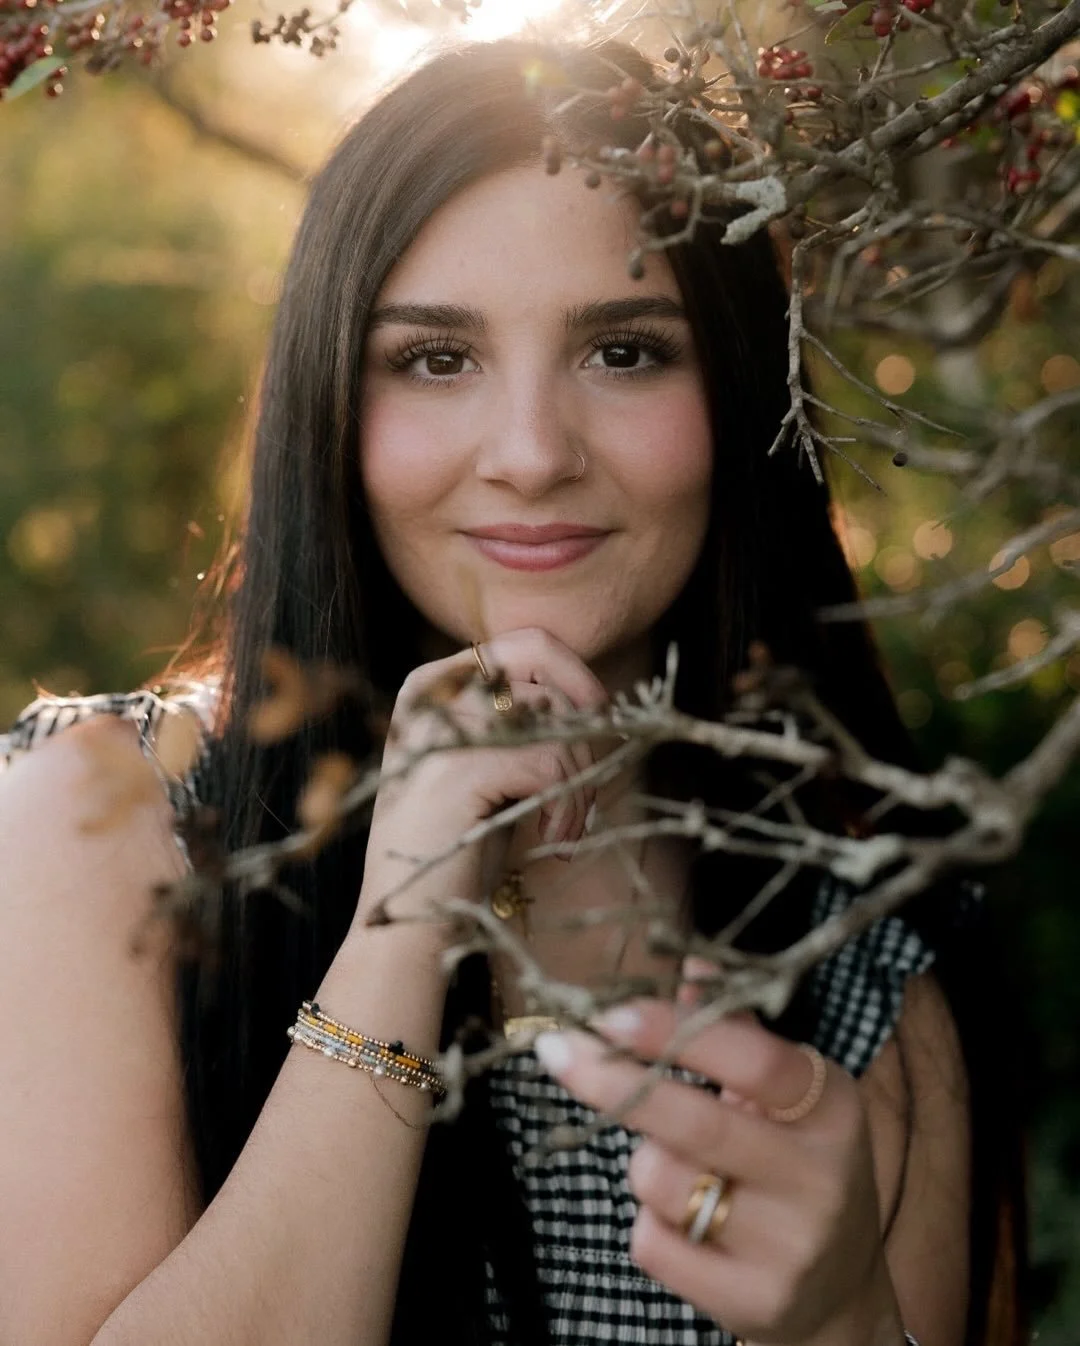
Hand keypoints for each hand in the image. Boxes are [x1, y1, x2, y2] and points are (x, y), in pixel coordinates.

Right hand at [356, 627, 607, 929]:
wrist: (408, 919)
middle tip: (584, 787)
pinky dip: (568, 807)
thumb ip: (515, 720)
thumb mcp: (484, 765)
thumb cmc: (455, 845)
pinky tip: (557, 838)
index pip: (528, 642)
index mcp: (430, 684)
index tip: (601, 717)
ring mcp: (443, 729)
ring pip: (557, 724)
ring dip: (580, 780)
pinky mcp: (461, 768)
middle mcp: (431, 695)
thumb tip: (592, 696)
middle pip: (548, 679)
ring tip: (568, 825)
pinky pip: (552, 765)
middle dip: (584, 732)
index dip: (576, 675)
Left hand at [532, 988, 905, 1345]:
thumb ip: (736, 1030)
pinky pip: (652, 1244)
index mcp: (829, 1104)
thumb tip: (689, 964)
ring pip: (660, 1180)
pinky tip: (689, 1225)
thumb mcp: (787, 1095)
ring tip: (685, 1170)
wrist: (838, 1291)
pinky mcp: (753, 1302)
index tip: (606, 1014)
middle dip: (613, 1081)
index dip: (672, 1031)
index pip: (750, 1059)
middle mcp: (817, 1175)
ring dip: (646, 1164)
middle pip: (695, 1122)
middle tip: (555, 1048)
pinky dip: (651, 1227)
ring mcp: (789, 1245)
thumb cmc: (796, 1164)